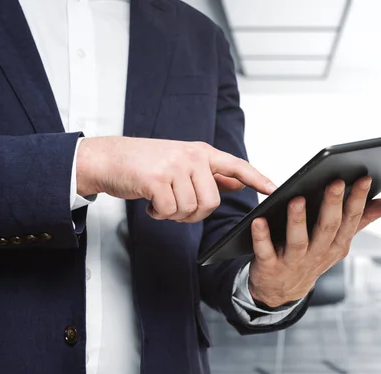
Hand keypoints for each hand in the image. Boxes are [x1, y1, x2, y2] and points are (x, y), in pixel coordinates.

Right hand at [76, 137, 275, 222]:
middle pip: (211, 201)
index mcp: (201, 152)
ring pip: (191, 209)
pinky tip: (151, 203)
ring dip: (175, 214)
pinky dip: (160, 214)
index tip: (273, 189)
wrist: (108, 159)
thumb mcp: (183, 163)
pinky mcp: (156, 179)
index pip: (236, 166)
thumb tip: (239, 184)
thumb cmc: (146, 163)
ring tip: (162, 201)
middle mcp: (191, 157)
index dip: (256, 178)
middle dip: (194, 213)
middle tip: (176, 206)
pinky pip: (170, 211)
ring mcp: (174, 166)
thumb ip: (212, 174)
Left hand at [248, 177, 380, 306]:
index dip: (358, 200)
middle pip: (327, 228)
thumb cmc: (312, 257)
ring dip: (298, 220)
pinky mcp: (270, 266)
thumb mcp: (339, 242)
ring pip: (298, 241)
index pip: (351, 220)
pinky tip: (259, 220)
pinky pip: (266, 251)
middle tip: (335, 182)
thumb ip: (362, 220)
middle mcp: (318, 254)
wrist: (281, 292)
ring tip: (297, 199)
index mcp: (337, 245)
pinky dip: (262, 237)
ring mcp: (294, 262)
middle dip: (332, 205)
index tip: (364, 179)